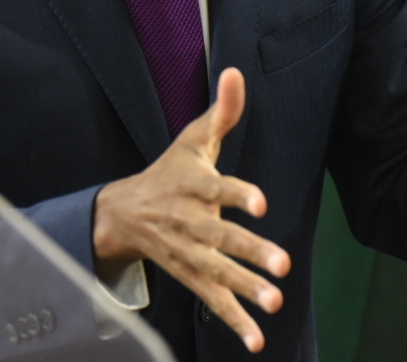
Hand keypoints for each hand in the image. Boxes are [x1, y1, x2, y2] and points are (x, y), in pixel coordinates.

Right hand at [93, 68, 290, 352]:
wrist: (123, 213)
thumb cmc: (170, 172)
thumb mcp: (193, 139)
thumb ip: (222, 111)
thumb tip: (236, 71)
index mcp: (193, 185)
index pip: (216, 188)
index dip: (238, 194)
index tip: (261, 203)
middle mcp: (190, 221)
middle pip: (221, 237)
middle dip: (251, 251)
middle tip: (282, 263)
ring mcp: (190, 253)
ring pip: (219, 272)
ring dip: (247, 289)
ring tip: (276, 301)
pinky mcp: (192, 276)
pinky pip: (213, 301)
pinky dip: (234, 321)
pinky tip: (258, 340)